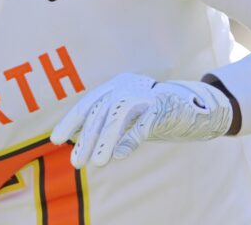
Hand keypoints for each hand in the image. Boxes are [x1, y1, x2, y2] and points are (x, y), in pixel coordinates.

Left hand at [50, 73, 231, 167]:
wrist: (194, 107)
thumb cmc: (154, 114)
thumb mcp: (128, 119)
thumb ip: (108, 125)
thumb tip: (81, 141)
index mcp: (115, 86)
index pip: (88, 103)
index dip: (71, 121)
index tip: (55, 140)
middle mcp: (126, 86)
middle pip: (100, 111)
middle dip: (86, 139)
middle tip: (76, 162)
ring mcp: (145, 94)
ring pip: (118, 115)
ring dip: (105, 140)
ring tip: (97, 163)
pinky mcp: (163, 107)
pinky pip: (142, 124)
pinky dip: (129, 139)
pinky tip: (118, 155)